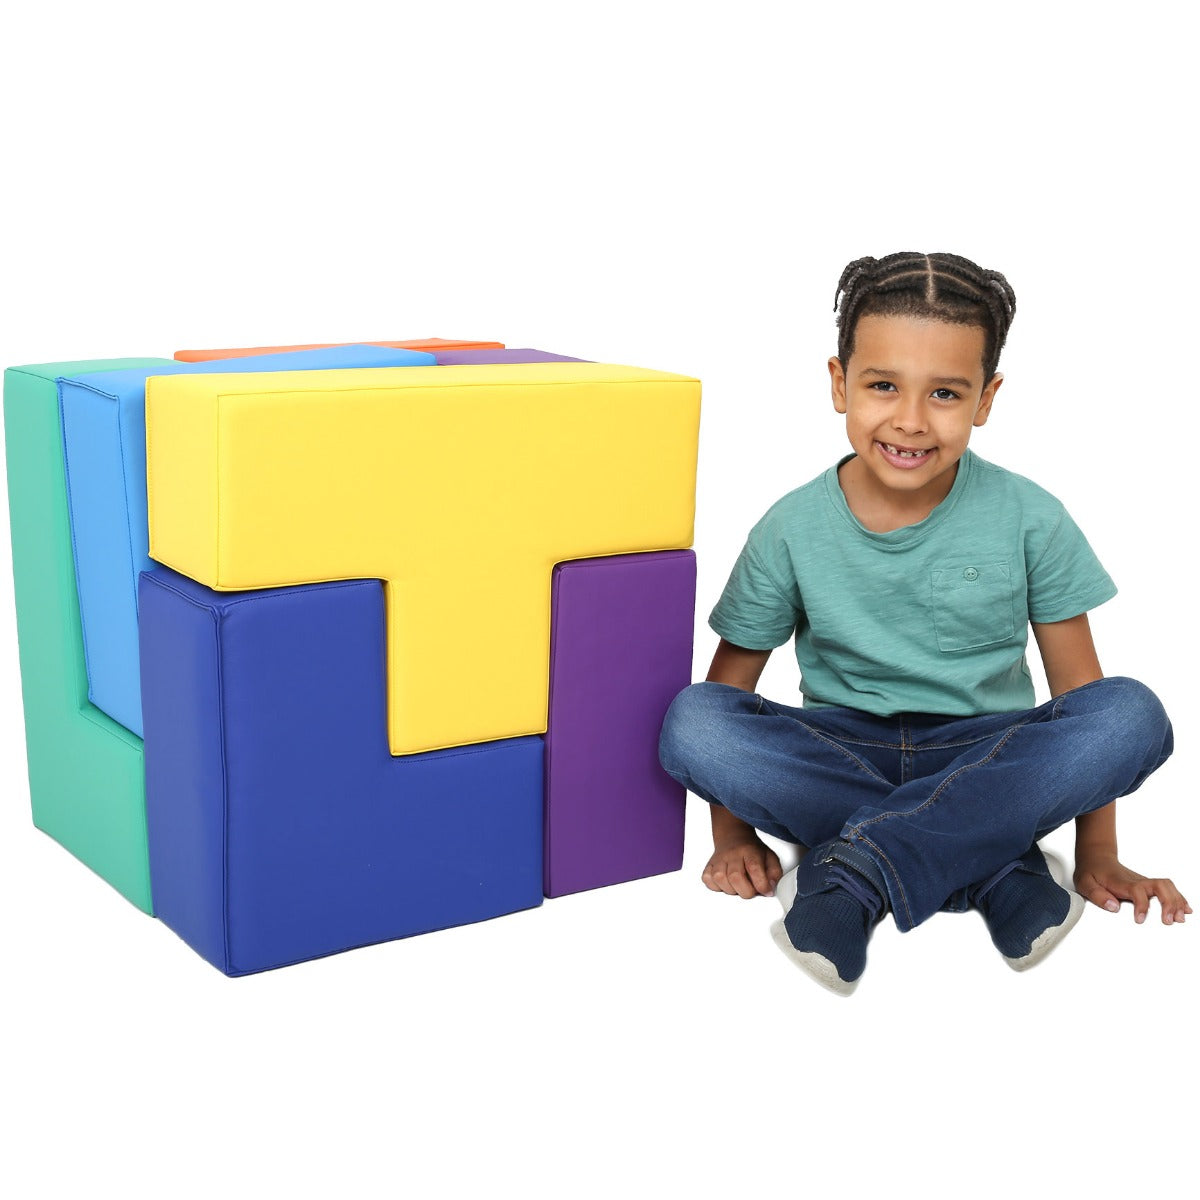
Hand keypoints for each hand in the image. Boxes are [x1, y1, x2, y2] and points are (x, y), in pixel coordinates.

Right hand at [702, 835, 782, 897]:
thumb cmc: (752, 850)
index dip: (761, 884)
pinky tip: (726, 883)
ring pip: (720, 879)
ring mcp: (718, 859)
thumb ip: (774, 873)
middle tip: (751, 890)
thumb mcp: (770, 857)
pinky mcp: (708, 866)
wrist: (733, 836)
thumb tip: (770, 888)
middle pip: (735, 877)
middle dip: (746, 891)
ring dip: (731, 889)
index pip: (754, 868)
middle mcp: (732, 854)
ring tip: (738, 886)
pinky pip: (708, 880)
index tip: (766, 891)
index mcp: (750, 850)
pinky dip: (717, 886)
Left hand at [1073, 853, 1191, 924]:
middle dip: (1169, 903)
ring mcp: (1144, 882)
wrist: (1096, 858)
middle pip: (1160, 886)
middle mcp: (1136, 881)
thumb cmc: (1091, 871)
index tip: (1139, 920)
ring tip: (1180, 918)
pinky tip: (1185, 909)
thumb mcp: (1084, 883)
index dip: (1141, 905)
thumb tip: (1113, 907)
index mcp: (1121, 882)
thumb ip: (1097, 895)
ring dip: (1176, 901)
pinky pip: (1168, 888)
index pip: (1137, 891)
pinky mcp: (1147, 885)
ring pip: (1167, 886)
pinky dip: (1179, 898)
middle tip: (1168, 920)